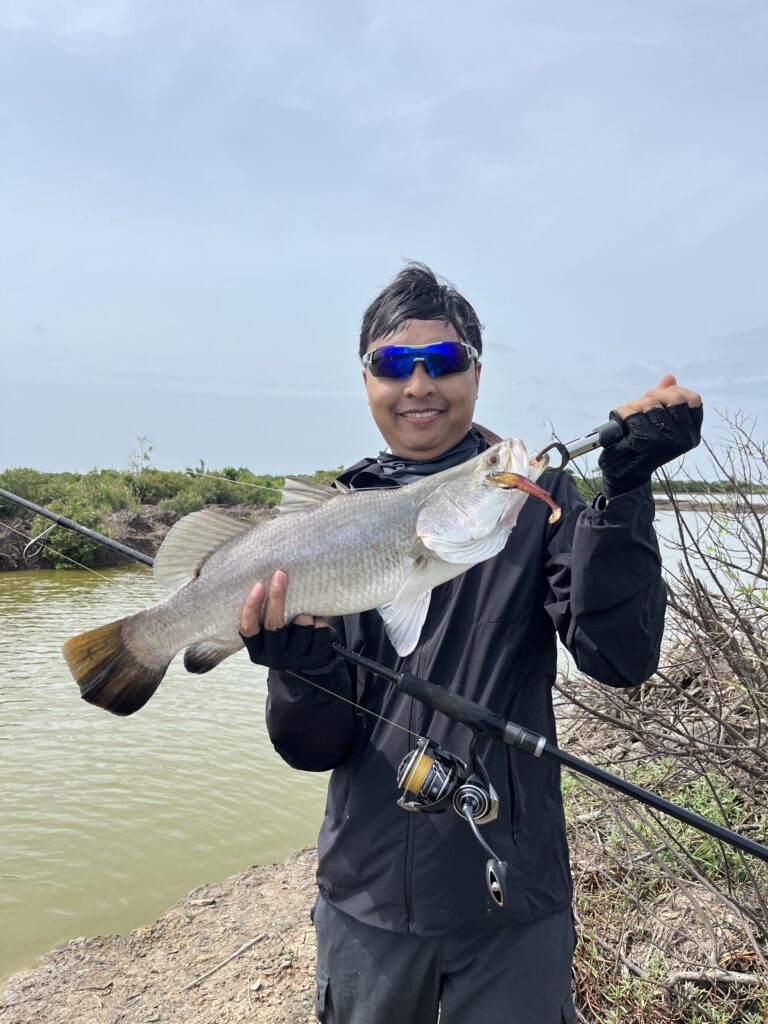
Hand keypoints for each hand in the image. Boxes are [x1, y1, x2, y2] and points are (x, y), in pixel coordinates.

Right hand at [239, 570, 334, 670]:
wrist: (309, 664)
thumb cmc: (284, 638)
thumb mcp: (268, 633)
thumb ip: (264, 615)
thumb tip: (270, 579)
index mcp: (257, 650)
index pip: (248, 629)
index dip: (251, 608)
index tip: (258, 585)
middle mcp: (273, 657)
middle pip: (273, 624)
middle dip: (276, 597)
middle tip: (280, 574)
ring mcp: (294, 659)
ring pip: (302, 624)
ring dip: (306, 614)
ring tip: (306, 615)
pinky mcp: (314, 657)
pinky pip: (319, 628)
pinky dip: (320, 620)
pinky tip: (317, 623)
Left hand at [599, 375, 702, 497]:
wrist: (623, 474)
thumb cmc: (641, 446)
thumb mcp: (658, 422)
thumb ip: (665, 400)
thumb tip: (670, 378)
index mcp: (691, 435)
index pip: (693, 400)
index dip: (676, 391)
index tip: (660, 396)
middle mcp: (683, 439)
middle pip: (673, 398)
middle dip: (653, 396)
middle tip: (641, 405)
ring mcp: (665, 441)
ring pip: (651, 404)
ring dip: (635, 405)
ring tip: (629, 416)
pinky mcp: (644, 442)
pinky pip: (633, 413)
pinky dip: (623, 413)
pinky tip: (621, 422)